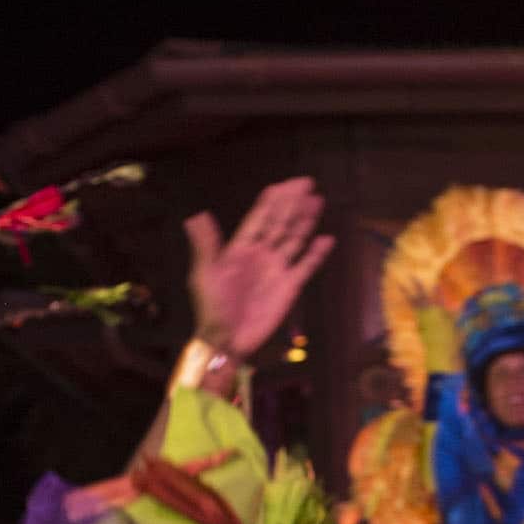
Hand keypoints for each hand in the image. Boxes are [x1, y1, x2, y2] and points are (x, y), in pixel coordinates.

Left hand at [183, 178, 334, 360]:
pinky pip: (307, 266)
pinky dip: (317, 253)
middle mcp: (260, 255)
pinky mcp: (289, 286)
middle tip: (306, 183)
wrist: (228, 339)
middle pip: (280, 223)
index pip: (259, 218)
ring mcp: (276, 269)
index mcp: (239, 249)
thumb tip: (197, 216)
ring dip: (305, 220)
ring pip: (294, 239)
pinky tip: (326, 239)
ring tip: (317, 201)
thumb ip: (205, 245)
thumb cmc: (212, 308)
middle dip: (293, 203)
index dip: (272, 201)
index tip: (283, 185)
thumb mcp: (204, 274)